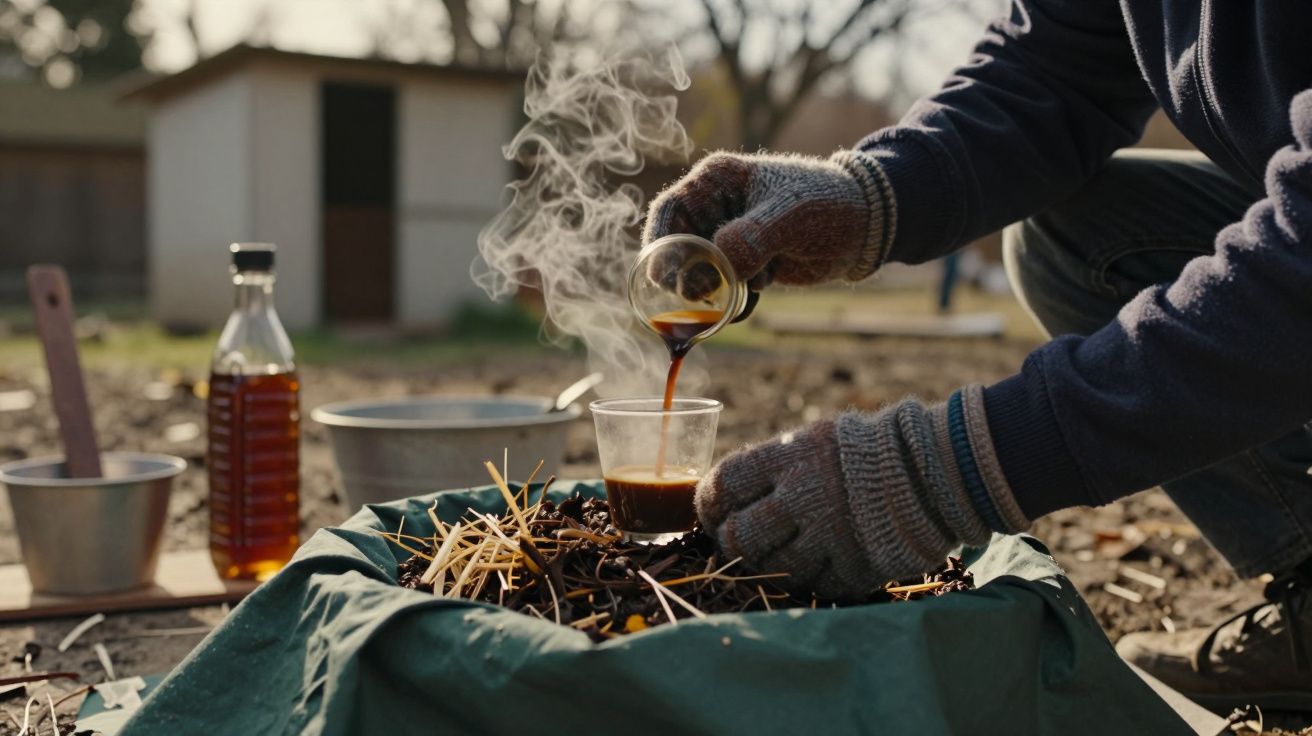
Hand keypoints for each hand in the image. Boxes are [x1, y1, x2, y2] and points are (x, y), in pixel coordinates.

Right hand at [642, 150, 892, 293]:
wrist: (869, 226)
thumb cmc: (829, 205)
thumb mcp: (787, 219)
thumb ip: (745, 242)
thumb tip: (704, 274)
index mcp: (716, 180)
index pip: (668, 210)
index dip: (659, 245)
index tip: (664, 278)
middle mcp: (714, 207)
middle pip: (676, 246)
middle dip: (684, 276)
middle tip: (699, 299)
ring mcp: (727, 237)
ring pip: (696, 272)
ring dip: (708, 291)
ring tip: (742, 291)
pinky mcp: (743, 263)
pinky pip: (719, 287)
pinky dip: (728, 299)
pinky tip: (754, 295)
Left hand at [694, 388, 1029, 599]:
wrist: (936, 469)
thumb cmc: (867, 451)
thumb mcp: (817, 438)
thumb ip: (774, 464)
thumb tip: (724, 493)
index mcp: (792, 455)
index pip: (725, 483)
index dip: (707, 502)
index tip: (711, 510)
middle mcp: (806, 496)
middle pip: (739, 536)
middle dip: (730, 542)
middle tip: (737, 539)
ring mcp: (830, 536)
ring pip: (773, 568)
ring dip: (767, 565)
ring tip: (776, 553)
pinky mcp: (855, 567)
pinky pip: (813, 585)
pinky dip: (808, 578)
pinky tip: (814, 562)